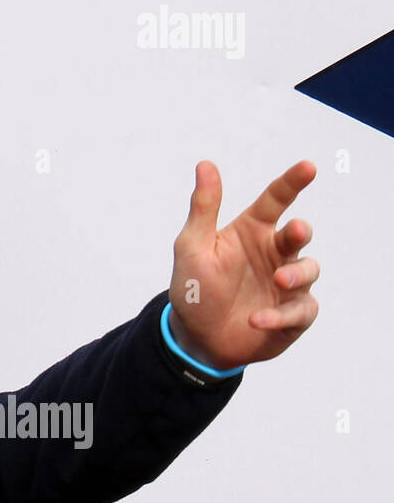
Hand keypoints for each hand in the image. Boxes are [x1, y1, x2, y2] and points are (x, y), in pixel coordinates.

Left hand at [168, 160, 319, 370]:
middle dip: (299, 231)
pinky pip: (301, 310)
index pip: (275, 200)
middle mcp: (273, 254)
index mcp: (251, 232)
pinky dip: (282, 315)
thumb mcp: (192, 247)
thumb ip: (203, 208)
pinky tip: (257, 319)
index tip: (307, 167)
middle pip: (298, 233)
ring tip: (278, 280)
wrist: (195, 338)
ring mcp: (287, 284)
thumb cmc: (194, 288)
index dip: (292, 182)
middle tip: (292, 232)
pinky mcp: (293, 315)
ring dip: (296, 274)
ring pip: (309, 270)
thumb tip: (205, 164)